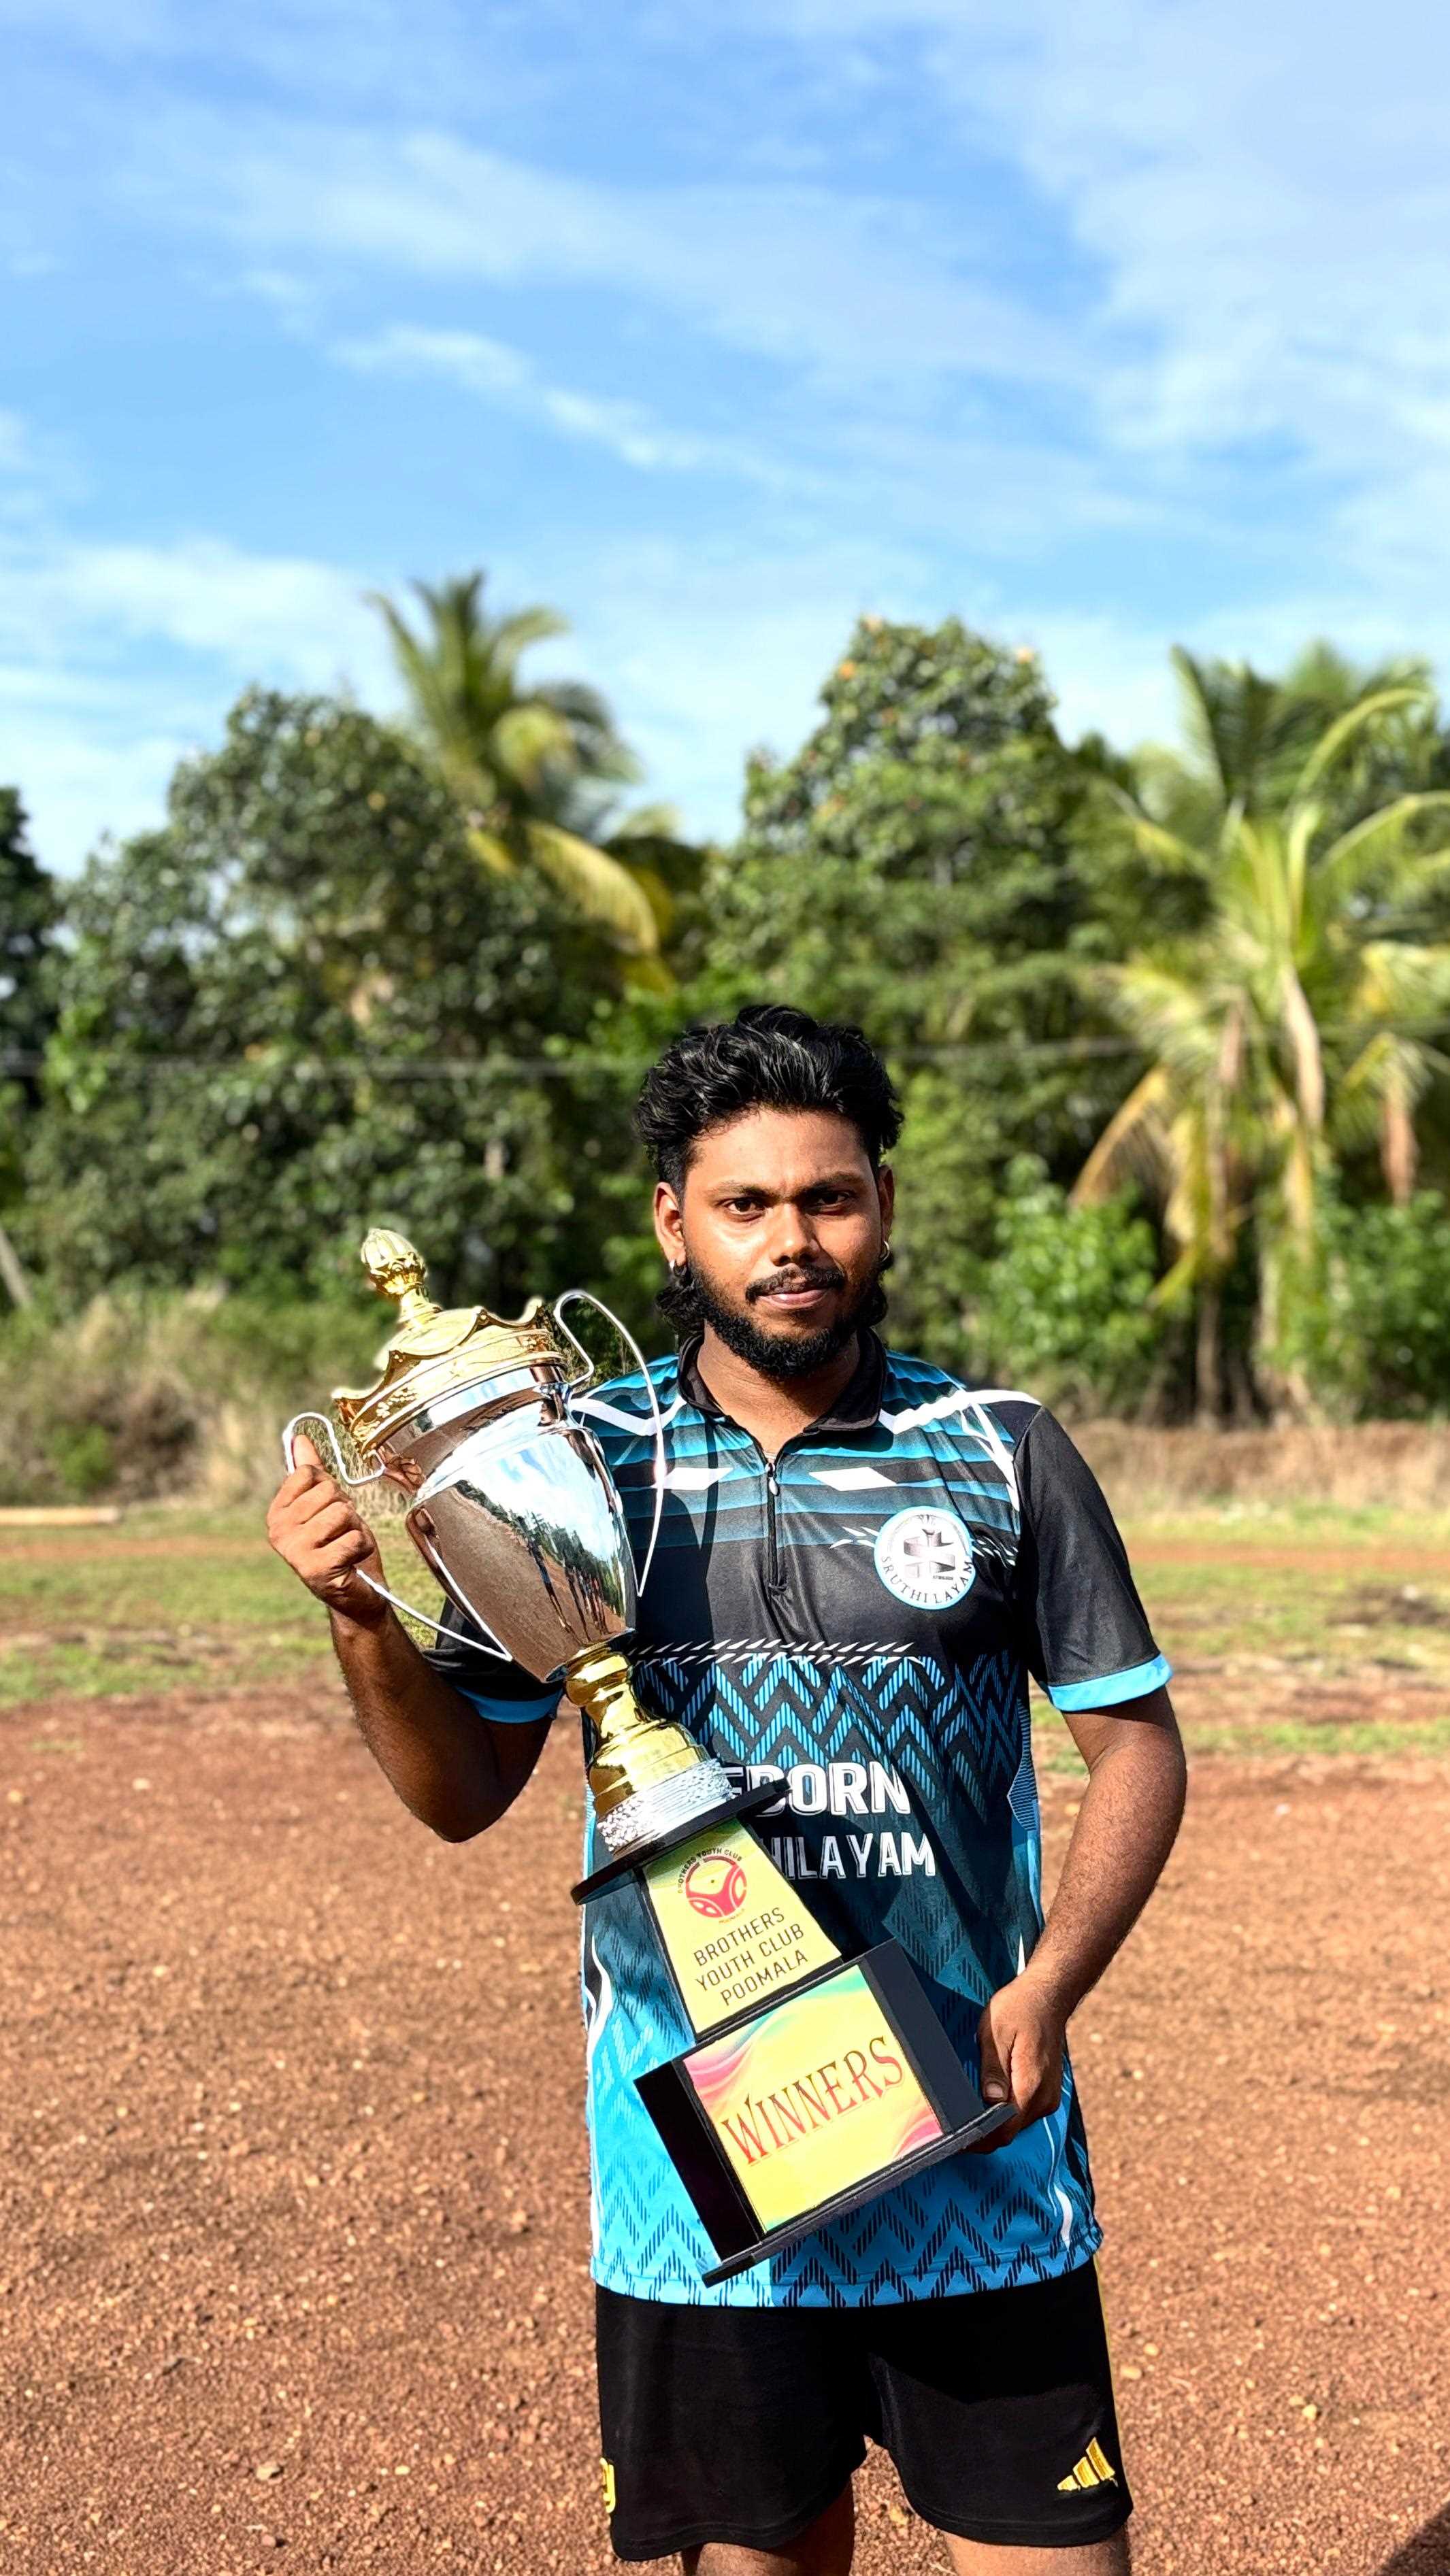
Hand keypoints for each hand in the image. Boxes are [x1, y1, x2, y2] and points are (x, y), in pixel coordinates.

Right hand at [265, 1432, 387, 1626]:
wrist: (355, 1593)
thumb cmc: (341, 1546)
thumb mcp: (327, 1505)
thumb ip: (312, 1473)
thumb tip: (299, 1438)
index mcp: (277, 1513)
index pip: (308, 1473)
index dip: (329, 1489)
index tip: (328, 1511)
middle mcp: (278, 1531)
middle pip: (328, 1491)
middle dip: (345, 1510)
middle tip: (340, 1533)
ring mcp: (294, 1551)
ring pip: (342, 1513)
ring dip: (354, 1529)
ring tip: (346, 1546)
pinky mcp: (316, 1569)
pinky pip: (353, 1538)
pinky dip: (361, 1547)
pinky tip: (351, 1561)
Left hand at [969, 1971, 1066, 2151]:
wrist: (1048, 1996)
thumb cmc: (1019, 2008)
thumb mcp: (996, 2032)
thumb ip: (993, 2069)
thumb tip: (990, 2101)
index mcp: (1031, 2085)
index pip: (1005, 2131)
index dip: (979, 2139)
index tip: (955, 2140)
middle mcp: (1044, 2098)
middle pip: (1009, 2132)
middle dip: (983, 2134)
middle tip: (952, 2127)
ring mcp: (1048, 2097)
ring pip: (1016, 2124)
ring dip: (994, 2123)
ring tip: (967, 2113)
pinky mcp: (1047, 2092)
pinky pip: (1023, 2112)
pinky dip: (1006, 2113)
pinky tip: (988, 2101)